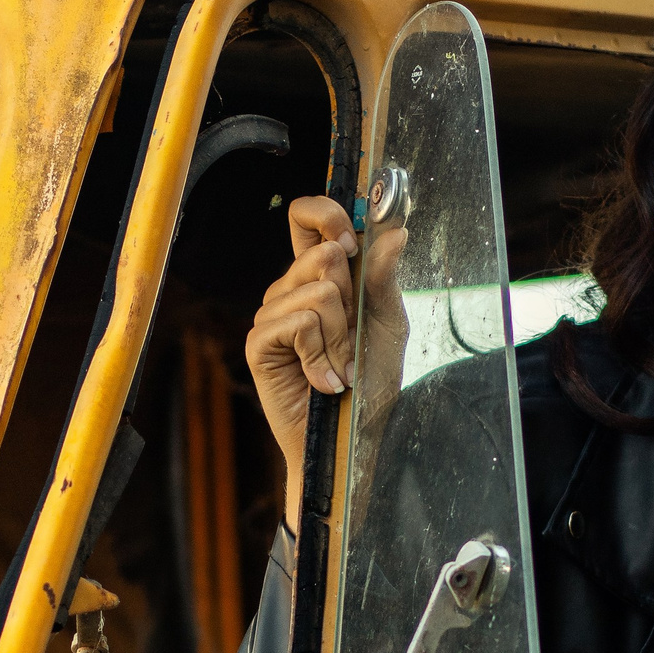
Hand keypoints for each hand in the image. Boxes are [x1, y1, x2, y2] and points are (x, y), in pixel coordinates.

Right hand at [245, 196, 407, 528]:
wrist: (353, 438)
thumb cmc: (369, 385)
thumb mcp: (387, 324)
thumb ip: (384, 278)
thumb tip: (394, 231)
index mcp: (318, 276)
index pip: (307, 218)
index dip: (327, 214)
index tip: (352, 243)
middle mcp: (289, 289)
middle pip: (323, 256)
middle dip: (350, 303)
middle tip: (351, 342)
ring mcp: (271, 315)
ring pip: (317, 294)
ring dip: (339, 339)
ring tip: (339, 368)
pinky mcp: (259, 344)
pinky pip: (298, 323)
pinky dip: (321, 355)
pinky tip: (323, 380)